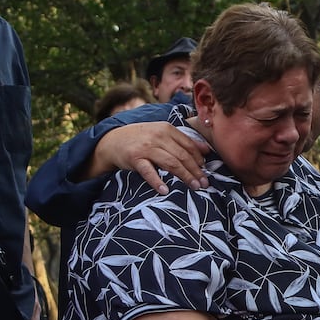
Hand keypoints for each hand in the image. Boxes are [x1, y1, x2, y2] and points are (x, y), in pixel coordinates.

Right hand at [91, 122, 209, 193]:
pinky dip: (157, 181)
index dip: (199, 159)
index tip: (206, 171)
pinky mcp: (135, 158)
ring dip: (185, 176)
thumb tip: (207, 150)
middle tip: (204, 183)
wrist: (113, 140)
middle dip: (196, 171)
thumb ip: (183, 140)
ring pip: (171, 163)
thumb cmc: (142, 138)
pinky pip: (148, 172)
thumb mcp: (162, 133)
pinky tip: (165, 190)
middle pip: (182, 156)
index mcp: (167, 129)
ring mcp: (146, 148)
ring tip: (194, 187)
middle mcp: (158, 136)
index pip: (188, 145)